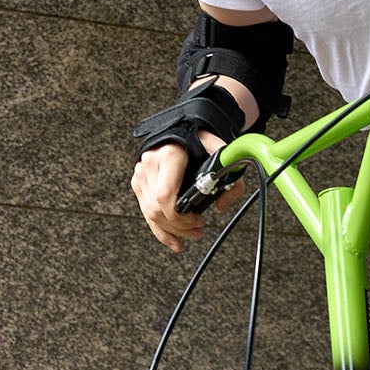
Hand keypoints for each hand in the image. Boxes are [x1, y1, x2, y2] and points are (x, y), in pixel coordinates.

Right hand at [131, 131, 243, 253]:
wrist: (182, 127)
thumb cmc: (200, 139)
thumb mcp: (220, 150)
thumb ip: (230, 174)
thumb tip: (222, 206)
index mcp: (169, 156)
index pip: (165, 196)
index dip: (180, 216)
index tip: (198, 221)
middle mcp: (150, 164)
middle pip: (157, 208)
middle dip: (179, 226)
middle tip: (199, 231)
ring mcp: (142, 173)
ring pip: (150, 213)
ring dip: (172, 230)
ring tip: (192, 235)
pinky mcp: (139, 181)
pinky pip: (146, 211)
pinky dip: (160, 229)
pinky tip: (173, 241)